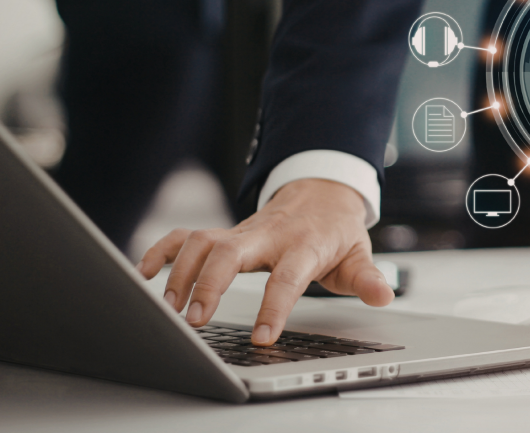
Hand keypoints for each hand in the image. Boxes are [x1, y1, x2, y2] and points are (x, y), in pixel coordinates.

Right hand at [136, 179, 393, 344]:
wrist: (321, 192)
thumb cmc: (336, 230)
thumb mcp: (359, 253)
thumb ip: (368, 278)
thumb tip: (384, 295)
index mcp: (303, 244)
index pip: (287, 278)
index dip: (273, 308)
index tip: (261, 337)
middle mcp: (267, 235)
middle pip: (230, 252)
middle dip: (209, 284)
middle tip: (195, 321)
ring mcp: (242, 230)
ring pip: (202, 241)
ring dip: (180, 272)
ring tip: (169, 308)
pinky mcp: (225, 232)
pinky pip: (187, 235)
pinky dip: (162, 250)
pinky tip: (144, 273)